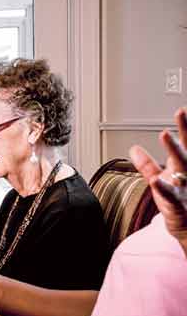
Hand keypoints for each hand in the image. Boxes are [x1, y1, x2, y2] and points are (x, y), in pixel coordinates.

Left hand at [130, 107, 186, 254]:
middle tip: (181, 112)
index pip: (186, 143)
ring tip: (164, 135)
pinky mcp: (181, 206)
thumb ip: (147, 165)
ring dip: (174, 150)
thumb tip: (133, 149)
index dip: (184, 127)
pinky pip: (172, 195)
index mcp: (184, 167)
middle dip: (185, 131)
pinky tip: (156, 180)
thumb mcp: (162, 179)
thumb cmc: (178, 203)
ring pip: (183, 167)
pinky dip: (164, 187)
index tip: (182, 110)